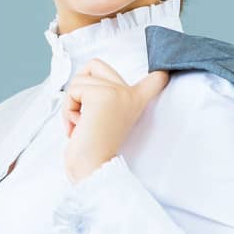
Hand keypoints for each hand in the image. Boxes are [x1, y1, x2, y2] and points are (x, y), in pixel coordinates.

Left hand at [61, 60, 168, 182]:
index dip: (159, 73)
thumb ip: (104, 96)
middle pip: (94, 64)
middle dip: (78, 87)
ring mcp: (117, 92)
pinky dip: (67, 109)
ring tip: (81, 124)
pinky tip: (78, 126)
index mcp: (135, 101)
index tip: (167, 71)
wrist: (92, 168)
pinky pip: (73, 90)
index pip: (155, 79)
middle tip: (85, 115)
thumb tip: (87, 73)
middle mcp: (130, 93)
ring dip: (70, 103)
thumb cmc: (91, 147)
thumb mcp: (104, 117)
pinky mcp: (101, 95)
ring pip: (78, 79)